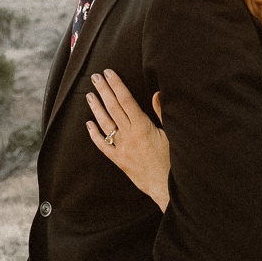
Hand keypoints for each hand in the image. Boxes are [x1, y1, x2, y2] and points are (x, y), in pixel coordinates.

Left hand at [86, 70, 170, 211]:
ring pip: (105, 124)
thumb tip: (156, 93)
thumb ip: (161, 113)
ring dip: (96, 109)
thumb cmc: (172, 160)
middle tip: (95, 77)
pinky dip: (95, 135)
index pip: (126, 100)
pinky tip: (89, 124)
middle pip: (113, 108)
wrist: (166, 187)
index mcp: (143, 126)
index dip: (116, 85)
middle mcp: (129, 135)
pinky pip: (103, 146)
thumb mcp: (171, 134)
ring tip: (89, 95)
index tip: (108, 73)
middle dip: (104, 91)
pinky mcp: (119, 160)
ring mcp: (122, 148)